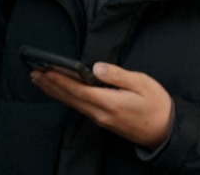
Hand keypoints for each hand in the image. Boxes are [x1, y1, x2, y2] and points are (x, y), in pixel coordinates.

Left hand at [31, 61, 172, 149]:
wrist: (164, 131)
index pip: (79, 90)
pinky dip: (67, 98)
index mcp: (110, 103)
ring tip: (41, 82)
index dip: (61, 80)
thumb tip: (96, 68)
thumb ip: (118, 75)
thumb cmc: (156, 104)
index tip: (46, 70)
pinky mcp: (103, 120)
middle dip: (52, 85)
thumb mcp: (142, 83)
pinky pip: (79, 107)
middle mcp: (100, 114)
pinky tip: (63, 93)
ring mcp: (101, 119)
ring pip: (73, 104)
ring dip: (56, 92)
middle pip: (71, 98)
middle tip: (34, 73)